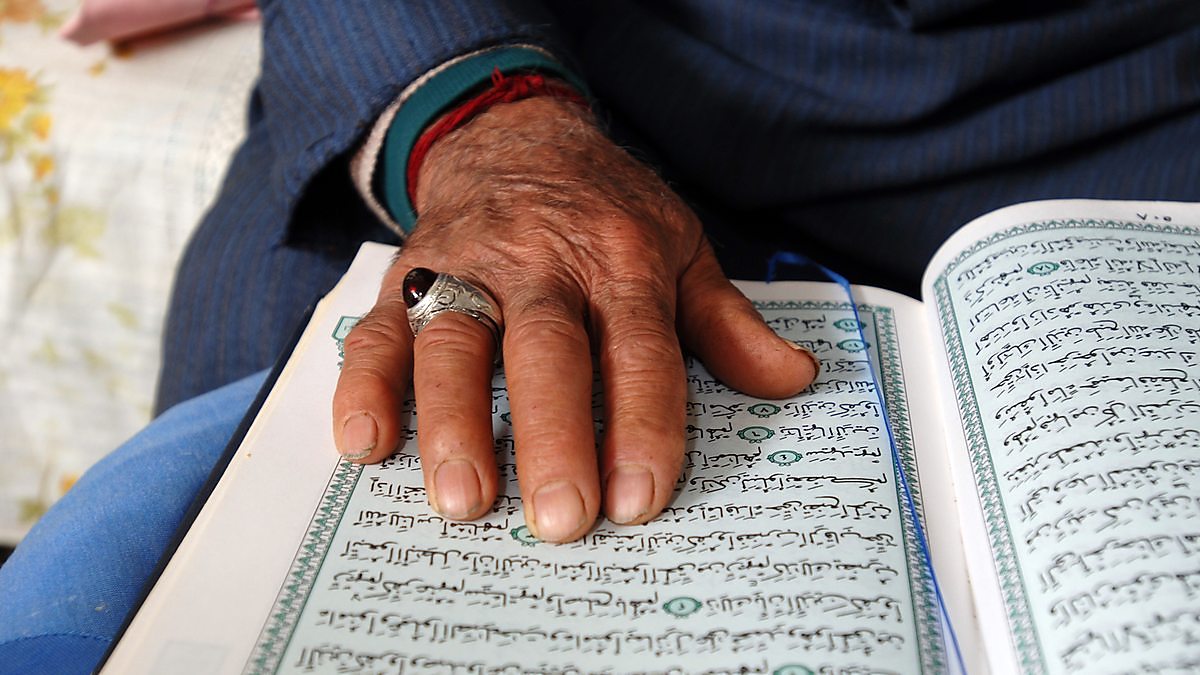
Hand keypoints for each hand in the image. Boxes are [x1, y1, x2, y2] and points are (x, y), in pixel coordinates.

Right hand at [332, 96, 816, 541]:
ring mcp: (466, 268)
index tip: (641, 498)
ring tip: (464, 500)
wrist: (516, 137)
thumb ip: (728, 323)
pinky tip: (365, 444)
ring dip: (454, 421)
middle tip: (561, 519)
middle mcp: (541, 262)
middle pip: (546, 350)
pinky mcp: (406, 277)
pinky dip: (365, 384)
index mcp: (620, 260)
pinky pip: (378, 330)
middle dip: (554, 434)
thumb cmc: (607, 210)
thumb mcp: (681, 249)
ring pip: (455, 341)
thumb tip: (794, 380)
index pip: (638, 348)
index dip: (642, 423)